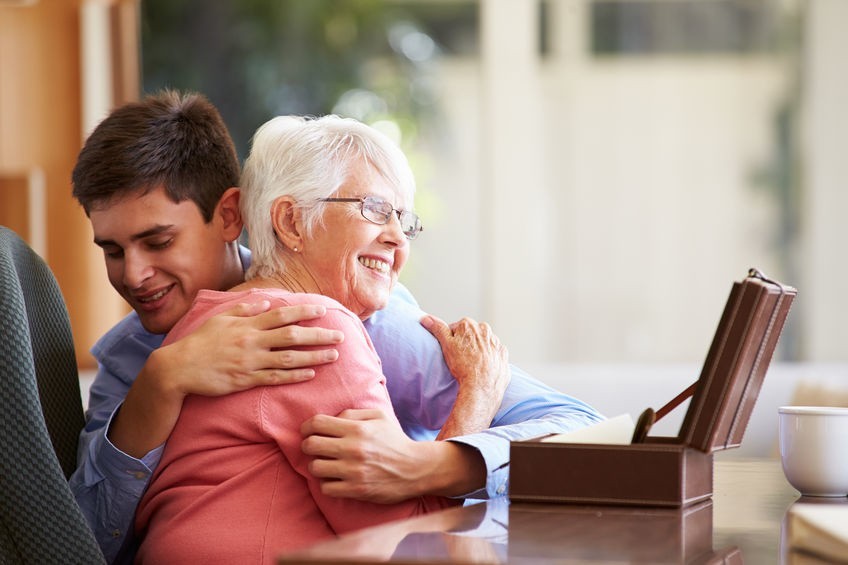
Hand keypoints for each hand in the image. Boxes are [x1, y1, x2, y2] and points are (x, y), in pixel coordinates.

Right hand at [164, 300, 343, 396]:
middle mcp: (252, 341)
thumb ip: (244, 308)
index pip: (282, 314)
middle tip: (340, 336)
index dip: (305, 311)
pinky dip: (295, 376)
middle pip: (292, 336)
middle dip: (319, 335)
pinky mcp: (246, 380)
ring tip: (333, 356)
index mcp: (247, 324)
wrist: (179, 368)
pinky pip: (276, 378)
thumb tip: (266, 301)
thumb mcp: (220, 318)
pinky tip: (311, 374)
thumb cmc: (200, 342)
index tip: (323, 310)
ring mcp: (250, 362)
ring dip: (314, 356)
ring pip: (289, 358)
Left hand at [301, 409, 485, 501]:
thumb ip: (353, 413)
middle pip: (311, 445)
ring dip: (316, 465)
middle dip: (307, 445)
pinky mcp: (356, 490)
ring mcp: (353, 471)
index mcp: (357, 429)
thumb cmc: (395, 440)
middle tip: (314, 447)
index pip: (317, 423)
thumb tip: (331, 418)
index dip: (307, 426)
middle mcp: (353, 449)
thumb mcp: (379, 417)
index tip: (308, 430)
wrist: (416, 469)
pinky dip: (327, 483)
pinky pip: (326, 488)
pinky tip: (335, 478)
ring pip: (315, 468)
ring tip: (325, 463)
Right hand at [420, 315, 509, 438]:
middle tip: (460, 359)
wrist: (481, 387)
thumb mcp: (446, 345)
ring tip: (472, 364)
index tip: (451, 352)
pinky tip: (483, 367)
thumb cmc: (462, 366)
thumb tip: (425, 318)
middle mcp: (485, 329)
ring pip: (484, 343)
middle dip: (466, 343)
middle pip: (471, 334)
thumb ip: (437, 328)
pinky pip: (495, 353)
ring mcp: (496, 342)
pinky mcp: (503, 355)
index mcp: (469, 324)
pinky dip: (490, 358)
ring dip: (478, 350)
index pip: (456, 329)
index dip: (451, 341)